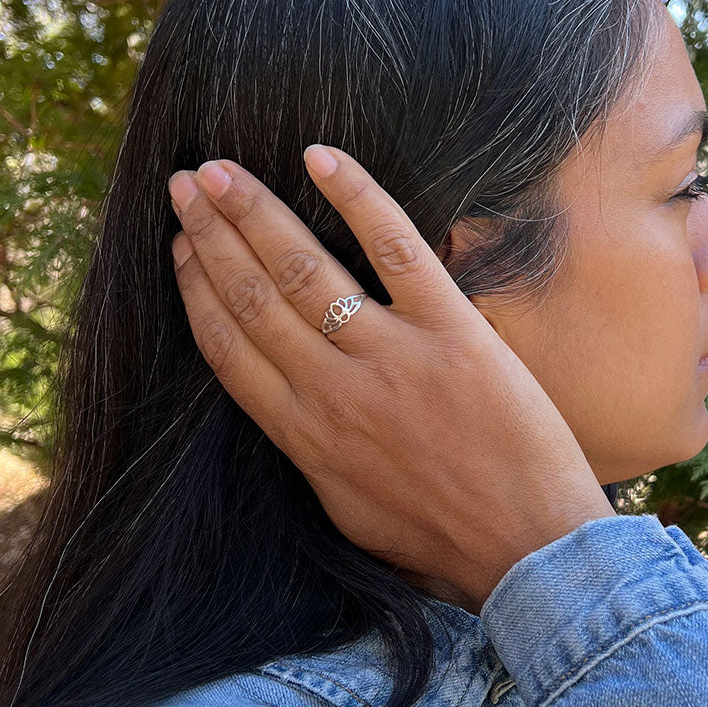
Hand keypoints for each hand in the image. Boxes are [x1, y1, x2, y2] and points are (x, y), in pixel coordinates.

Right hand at [168, 145, 614, 612]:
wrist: (528, 549)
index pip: (226, 347)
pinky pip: (394, 247)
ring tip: (221, 169)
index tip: (179, 247)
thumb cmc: (440, 537)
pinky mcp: (450, 330)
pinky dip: (355, 196)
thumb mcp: (348, 506)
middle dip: (209, 233)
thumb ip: (310, 448)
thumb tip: (287, 400)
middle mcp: (331, 390)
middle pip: (251, 295)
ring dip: (253, 211)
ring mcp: (390, 356)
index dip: (195, 289)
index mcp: (303, 435)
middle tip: (185, 183)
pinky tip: (319, 158)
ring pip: (301, 267)